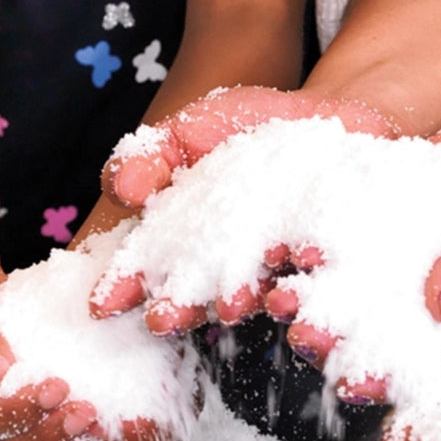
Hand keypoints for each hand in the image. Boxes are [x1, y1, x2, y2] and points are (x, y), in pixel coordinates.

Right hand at [91, 85, 398, 331]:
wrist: (337, 120)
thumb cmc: (253, 127)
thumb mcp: (192, 128)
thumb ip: (149, 156)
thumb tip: (120, 189)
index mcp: (193, 247)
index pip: (153, 271)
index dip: (126, 287)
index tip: (103, 305)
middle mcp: (238, 272)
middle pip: (203, 297)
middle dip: (182, 309)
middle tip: (162, 320)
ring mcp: (288, 272)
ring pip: (264, 295)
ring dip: (241, 300)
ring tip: (229, 304)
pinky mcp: (335, 265)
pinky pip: (324, 277)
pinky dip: (311, 273)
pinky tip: (302, 267)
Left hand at [270, 120, 440, 404]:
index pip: (422, 365)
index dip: (388, 380)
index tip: (356, 385)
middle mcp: (416, 305)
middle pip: (370, 338)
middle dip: (334, 345)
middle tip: (305, 341)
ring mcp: (389, 271)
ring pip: (341, 297)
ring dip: (308, 303)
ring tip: (280, 301)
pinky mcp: (366, 234)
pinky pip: (332, 245)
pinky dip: (306, 250)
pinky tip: (282, 250)